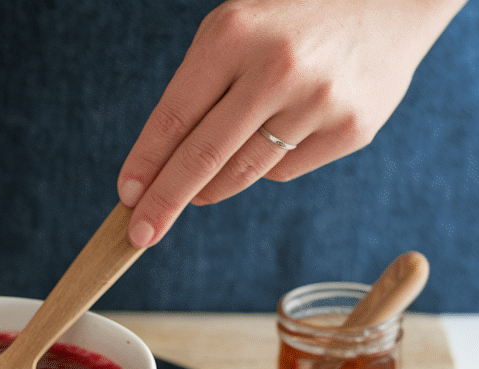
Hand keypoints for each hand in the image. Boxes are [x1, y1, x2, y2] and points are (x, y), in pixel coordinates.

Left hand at [117, 0, 467, 247]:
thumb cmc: (294, 17)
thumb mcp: (236, 29)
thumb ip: (198, 89)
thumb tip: (157, 171)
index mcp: (234, 35)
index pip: (173, 116)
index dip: (145, 163)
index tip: (126, 197)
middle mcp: (277, 69)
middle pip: (203, 158)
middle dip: (164, 203)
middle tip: (138, 235)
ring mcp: (319, 103)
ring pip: (242, 173)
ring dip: (209, 188)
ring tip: (198, 189)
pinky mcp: (351, 129)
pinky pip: (284, 171)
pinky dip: (267, 165)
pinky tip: (278, 133)